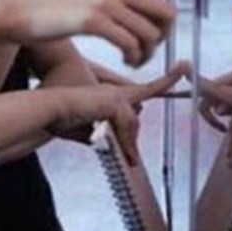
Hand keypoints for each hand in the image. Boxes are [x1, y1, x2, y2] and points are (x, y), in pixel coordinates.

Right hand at [4, 0, 199, 65]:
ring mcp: (105, 1)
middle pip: (167, 11)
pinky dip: (133, 58)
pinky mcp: (93, 19)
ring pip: (151, 34)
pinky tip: (126, 60)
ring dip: (147, 54)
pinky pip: (131, 44)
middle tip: (149, 49)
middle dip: (164, 37)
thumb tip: (151, 19)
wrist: (19, 13)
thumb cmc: (56, 11)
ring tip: (133, 59)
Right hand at [49, 63, 189, 165]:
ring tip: (129, 162)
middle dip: (133, 142)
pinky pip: (125, 127)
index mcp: (108, 93)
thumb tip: (108, 145)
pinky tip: (121, 152)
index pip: (145, 88)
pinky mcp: (112, 103)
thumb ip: (97, 133)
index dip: (167, 80)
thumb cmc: (58, 116)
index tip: (184, 67)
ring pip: (131, 125)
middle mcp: (115, 91)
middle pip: (134, 118)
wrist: (46, 108)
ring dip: (130, 146)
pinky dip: (124, 142)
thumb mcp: (82, 129)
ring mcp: (115, 95)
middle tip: (134, 162)